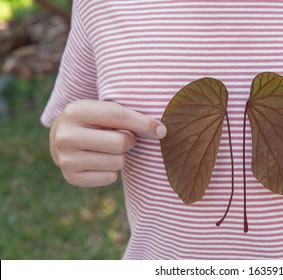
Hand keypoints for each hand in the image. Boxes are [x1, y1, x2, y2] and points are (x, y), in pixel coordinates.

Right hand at [50, 100, 166, 186]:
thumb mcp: (104, 109)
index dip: (144, 123)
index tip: (162, 130)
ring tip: (108, 148)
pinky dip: (112, 171)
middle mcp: (65, 136)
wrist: (62, 136)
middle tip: (123, 138)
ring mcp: (65, 159)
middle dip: (129, 141)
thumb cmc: (95, 120)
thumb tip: (161, 131)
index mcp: (75, 111)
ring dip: (121, 156)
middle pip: (120, 143)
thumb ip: (130, 116)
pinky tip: (101, 161)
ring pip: (117, 162)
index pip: (118, 116)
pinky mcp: (71, 178)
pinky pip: (110, 177)